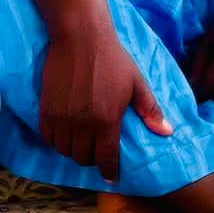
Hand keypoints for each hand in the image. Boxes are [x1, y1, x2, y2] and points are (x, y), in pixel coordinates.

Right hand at [41, 23, 172, 182]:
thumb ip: (150, 110)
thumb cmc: (113, 58)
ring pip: (64, 150)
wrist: (80, 37)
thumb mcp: (137, 83)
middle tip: (95, 150)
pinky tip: (64, 132)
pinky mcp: (46, 109)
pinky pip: (48, 137)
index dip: (109, 171)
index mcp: (108, 120)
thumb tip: (167, 132)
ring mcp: (63, 117)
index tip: (111, 176)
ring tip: (79, 141)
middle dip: (91, 158)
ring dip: (72, 149)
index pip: (106, 159)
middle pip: (83, 158)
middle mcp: (83, 124)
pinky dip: (55, 139)